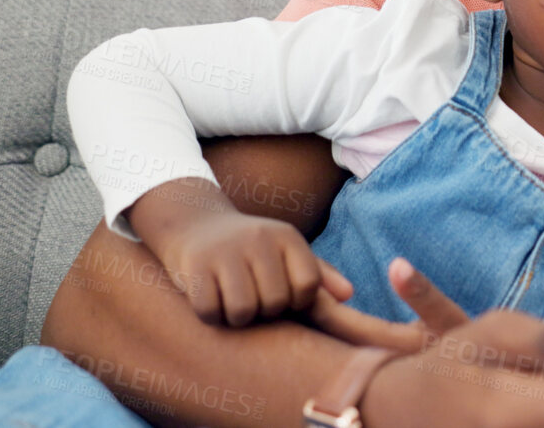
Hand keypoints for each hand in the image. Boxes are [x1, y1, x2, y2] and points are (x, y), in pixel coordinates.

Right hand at [128, 178, 350, 326]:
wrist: (195, 225)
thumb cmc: (250, 250)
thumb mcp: (285, 253)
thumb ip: (318, 275)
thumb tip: (348, 295)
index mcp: (287, 237)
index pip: (307, 286)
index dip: (296, 302)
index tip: (282, 296)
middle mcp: (259, 239)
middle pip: (275, 303)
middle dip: (264, 312)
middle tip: (252, 298)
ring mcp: (225, 250)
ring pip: (243, 311)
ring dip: (236, 318)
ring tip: (232, 302)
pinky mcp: (195, 266)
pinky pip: (210, 311)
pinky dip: (210, 316)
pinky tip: (210, 300)